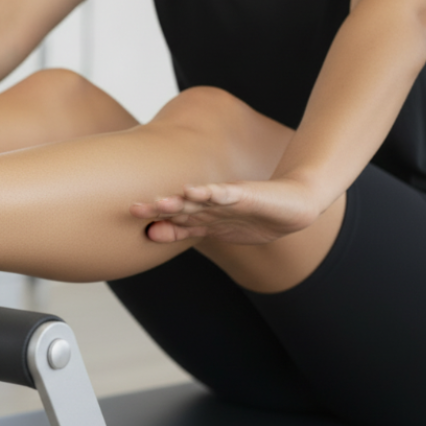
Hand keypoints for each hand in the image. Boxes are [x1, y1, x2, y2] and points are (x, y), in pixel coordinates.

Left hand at [130, 178, 321, 243]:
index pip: (173, 218)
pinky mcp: (244, 194)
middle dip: (158, 209)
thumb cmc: (252, 218)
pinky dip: (212, 194)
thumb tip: (150, 234)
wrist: (295, 205)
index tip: (130, 221)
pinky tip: (197, 191)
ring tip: (162, 203)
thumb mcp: (215, 230)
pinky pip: (226, 194)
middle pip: (180, 207)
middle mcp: (210, 204)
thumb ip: (184, 231)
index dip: (154, 220)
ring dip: (180, 201)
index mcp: (202, 214)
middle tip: (134, 209)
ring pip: (199, 200)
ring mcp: (226, 198)